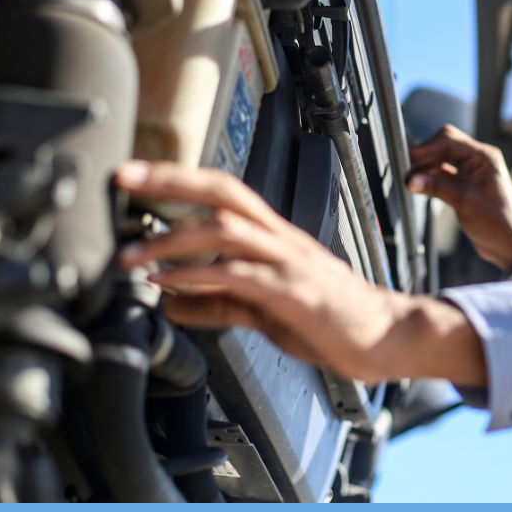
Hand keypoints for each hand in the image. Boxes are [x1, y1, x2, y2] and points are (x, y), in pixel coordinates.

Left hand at [114, 161, 485, 385]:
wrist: (387, 335)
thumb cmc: (334, 320)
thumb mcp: (267, 311)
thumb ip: (221, 303)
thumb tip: (173, 303)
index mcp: (276, 238)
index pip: (224, 193)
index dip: (180, 180)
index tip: (136, 176)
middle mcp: (281, 239)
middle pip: (224, 192)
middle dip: (171, 181)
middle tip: (125, 179)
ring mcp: (289, 262)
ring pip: (226, 229)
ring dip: (172, 238)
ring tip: (132, 256)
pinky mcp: (294, 292)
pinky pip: (240, 275)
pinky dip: (198, 277)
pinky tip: (169, 285)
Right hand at [407, 125, 511, 271]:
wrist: (507, 245)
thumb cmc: (495, 223)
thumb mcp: (464, 203)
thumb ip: (437, 188)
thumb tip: (411, 179)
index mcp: (484, 157)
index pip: (449, 141)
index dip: (426, 148)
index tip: (407, 157)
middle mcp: (478, 159)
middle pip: (443, 146)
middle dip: (424, 155)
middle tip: (404, 167)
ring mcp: (470, 171)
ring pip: (441, 159)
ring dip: (425, 167)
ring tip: (409, 179)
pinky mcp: (464, 183)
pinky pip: (442, 173)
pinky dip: (429, 178)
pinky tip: (418, 185)